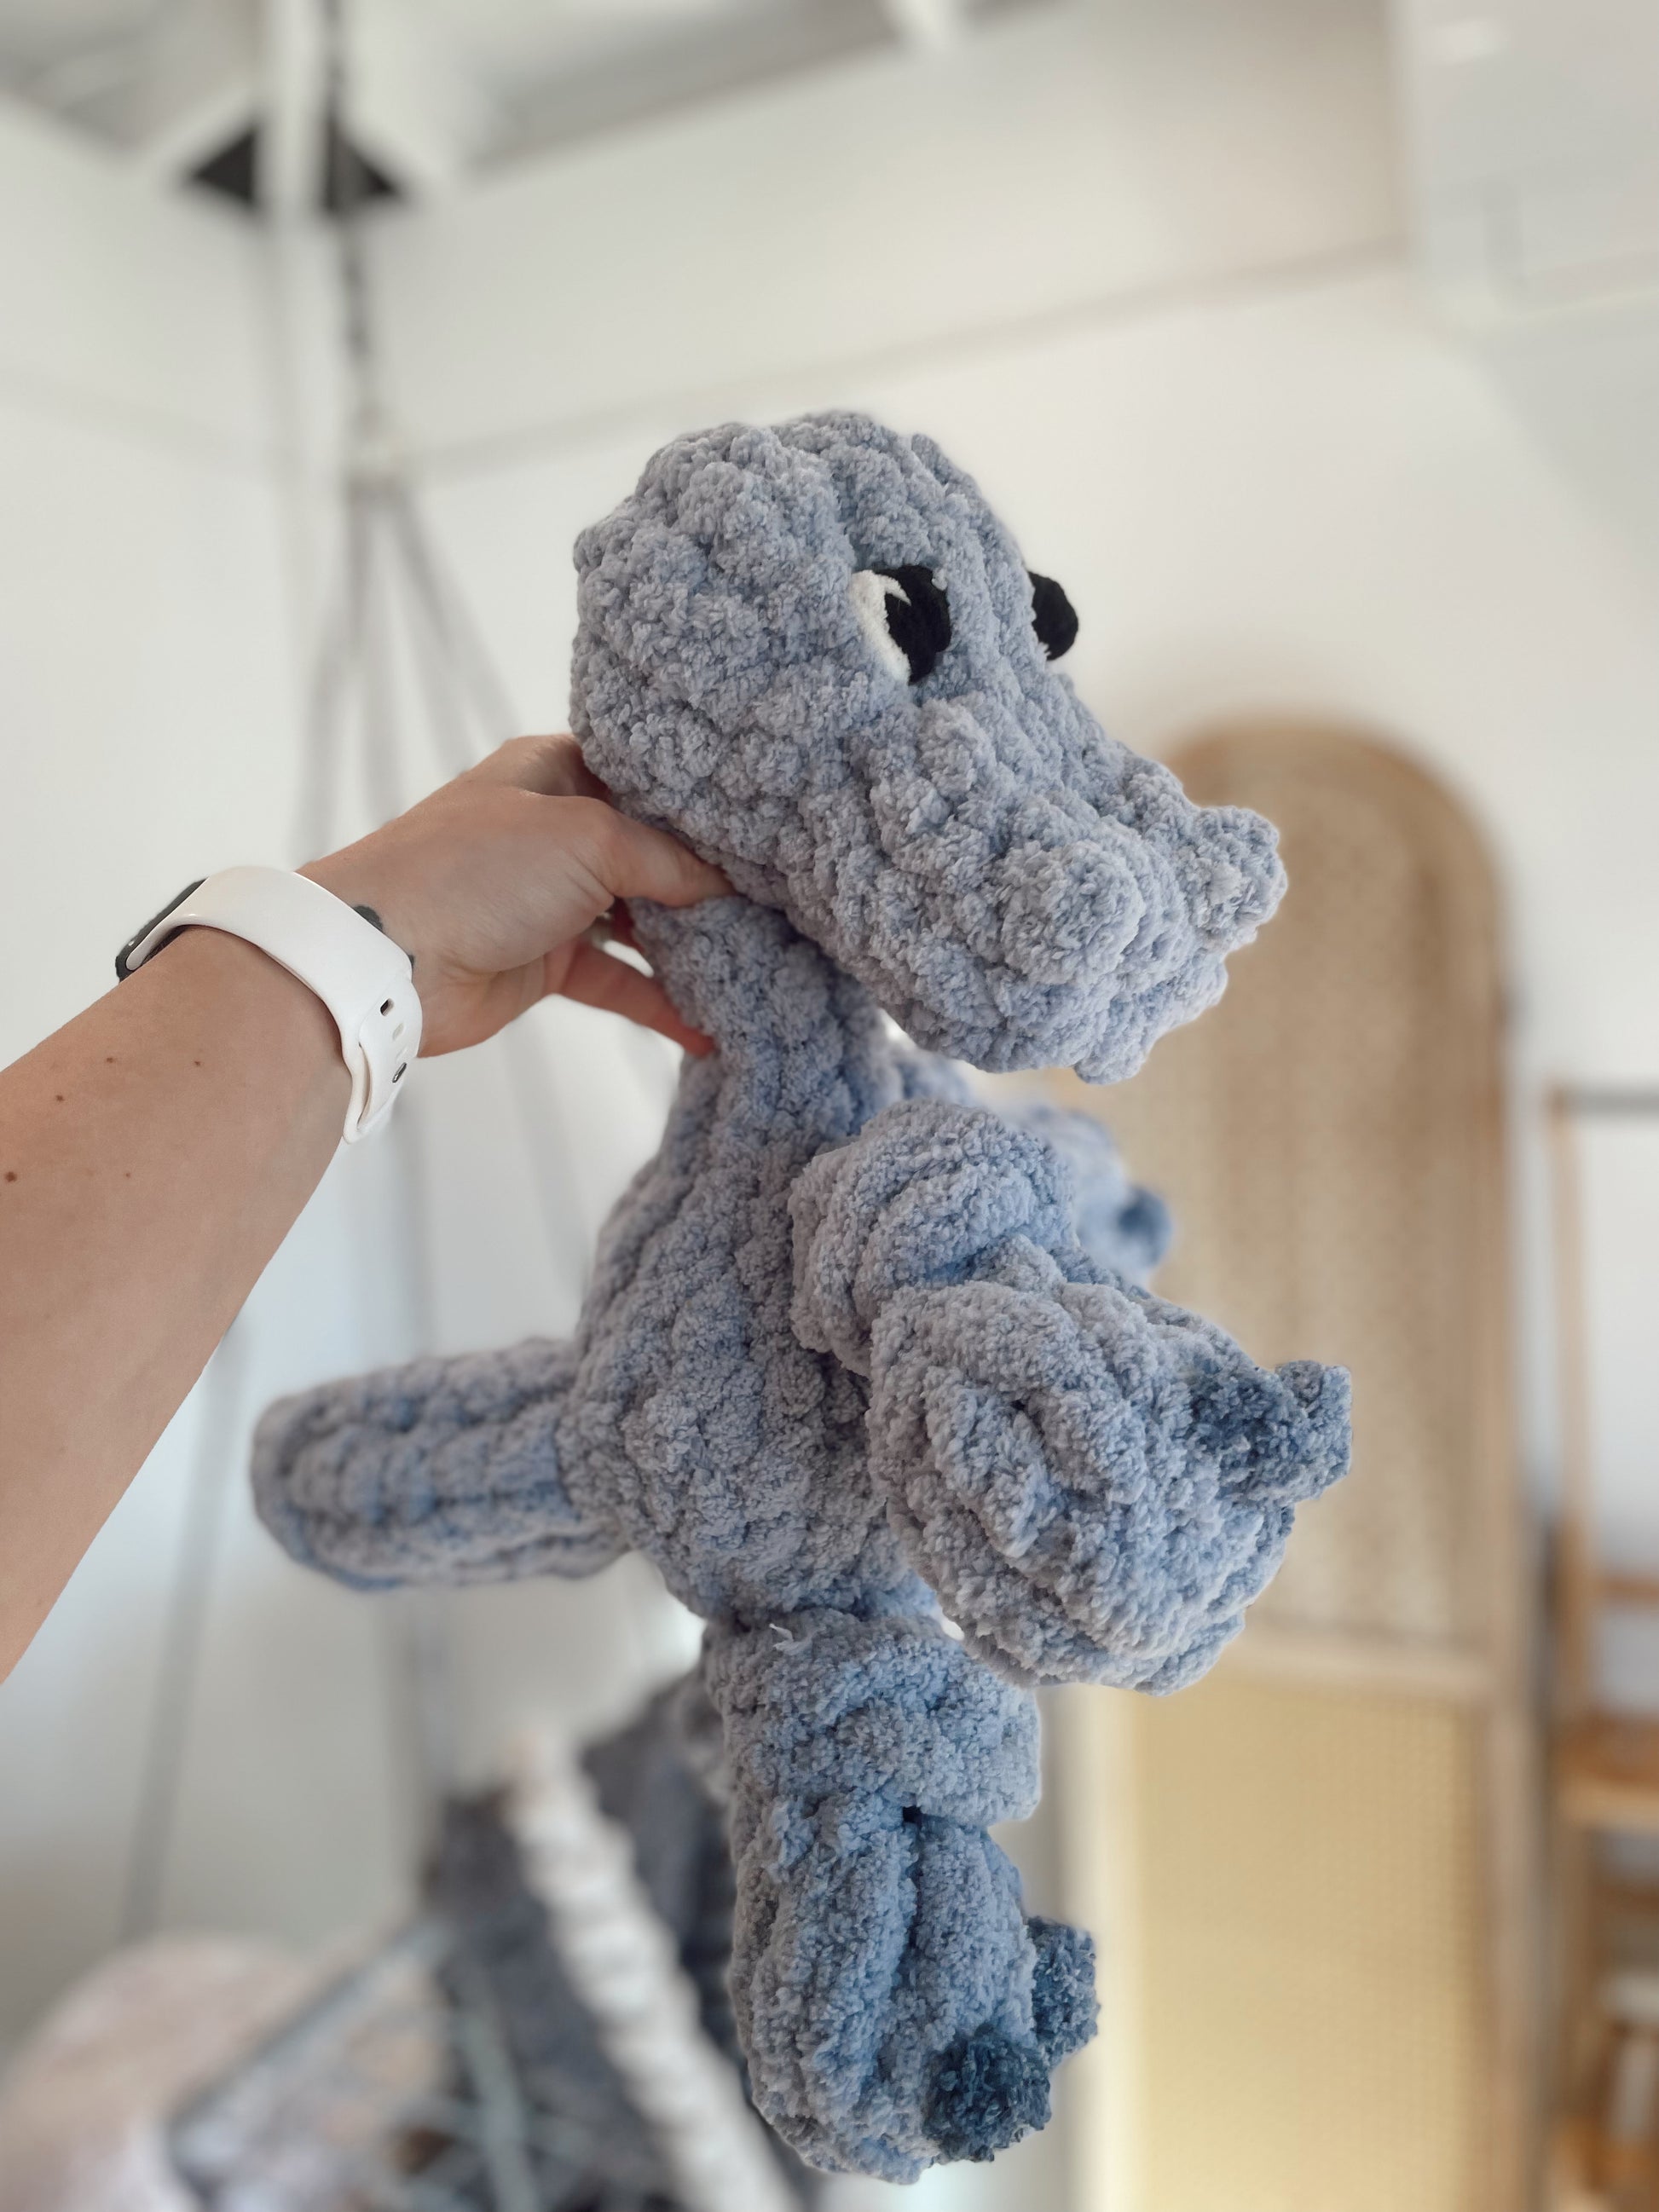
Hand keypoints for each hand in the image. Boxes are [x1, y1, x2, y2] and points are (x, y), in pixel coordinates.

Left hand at [302, 735, 728, 1056]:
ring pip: (642, 921)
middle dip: (711, 879)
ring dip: (694, 946)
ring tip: (766, 961)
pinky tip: (712, 1028)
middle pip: (651, 851)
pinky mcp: (548, 963)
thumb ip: (665, 858)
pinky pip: (618, 981)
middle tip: (783, 898)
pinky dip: (661, 1003)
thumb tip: (727, 883)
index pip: (645, 776)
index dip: (702, 799)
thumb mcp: (586, 837)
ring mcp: (552, 899)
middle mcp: (557, 830)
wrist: (387, 958)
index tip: (766, 823)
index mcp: (556, 771)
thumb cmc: (476, 870)